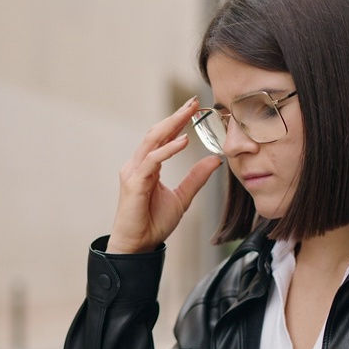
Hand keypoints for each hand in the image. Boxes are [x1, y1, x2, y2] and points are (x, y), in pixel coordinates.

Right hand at [106, 98, 223, 253]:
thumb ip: (196, 178)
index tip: (194, 107)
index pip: (163, 137)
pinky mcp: (135, 184)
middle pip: (156, 133)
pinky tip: (183, 141)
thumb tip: (214, 160)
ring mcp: (134, 173)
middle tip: (193, 102)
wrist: (138, 246)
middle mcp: (138, 165)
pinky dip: (167, 150)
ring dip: (171, 125)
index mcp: (147, 166)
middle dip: (175, 117)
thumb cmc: (153, 223)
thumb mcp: (183, 197)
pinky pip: (152, 161)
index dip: (177, 121)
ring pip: (152, 142)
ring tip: (188, 113)